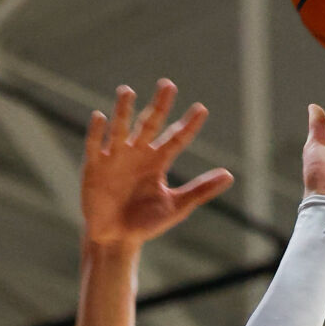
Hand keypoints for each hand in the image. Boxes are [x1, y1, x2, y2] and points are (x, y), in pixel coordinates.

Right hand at [82, 79, 233, 246]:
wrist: (115, 240)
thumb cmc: (145, 223)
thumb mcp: (176, 206)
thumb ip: (200, 190)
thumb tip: (229, 175)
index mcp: (158, 160)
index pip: (176, 138)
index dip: (189, 125)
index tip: (202, 109)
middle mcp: (138, 153)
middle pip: (149, 123)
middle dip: (158, 106)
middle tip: (167, 85)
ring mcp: (115, 157)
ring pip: (121, 128)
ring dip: (123, 110)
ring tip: (127, 91)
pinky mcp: (94, 166)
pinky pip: (95, 145)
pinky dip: (96, 131)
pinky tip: (100, 116)